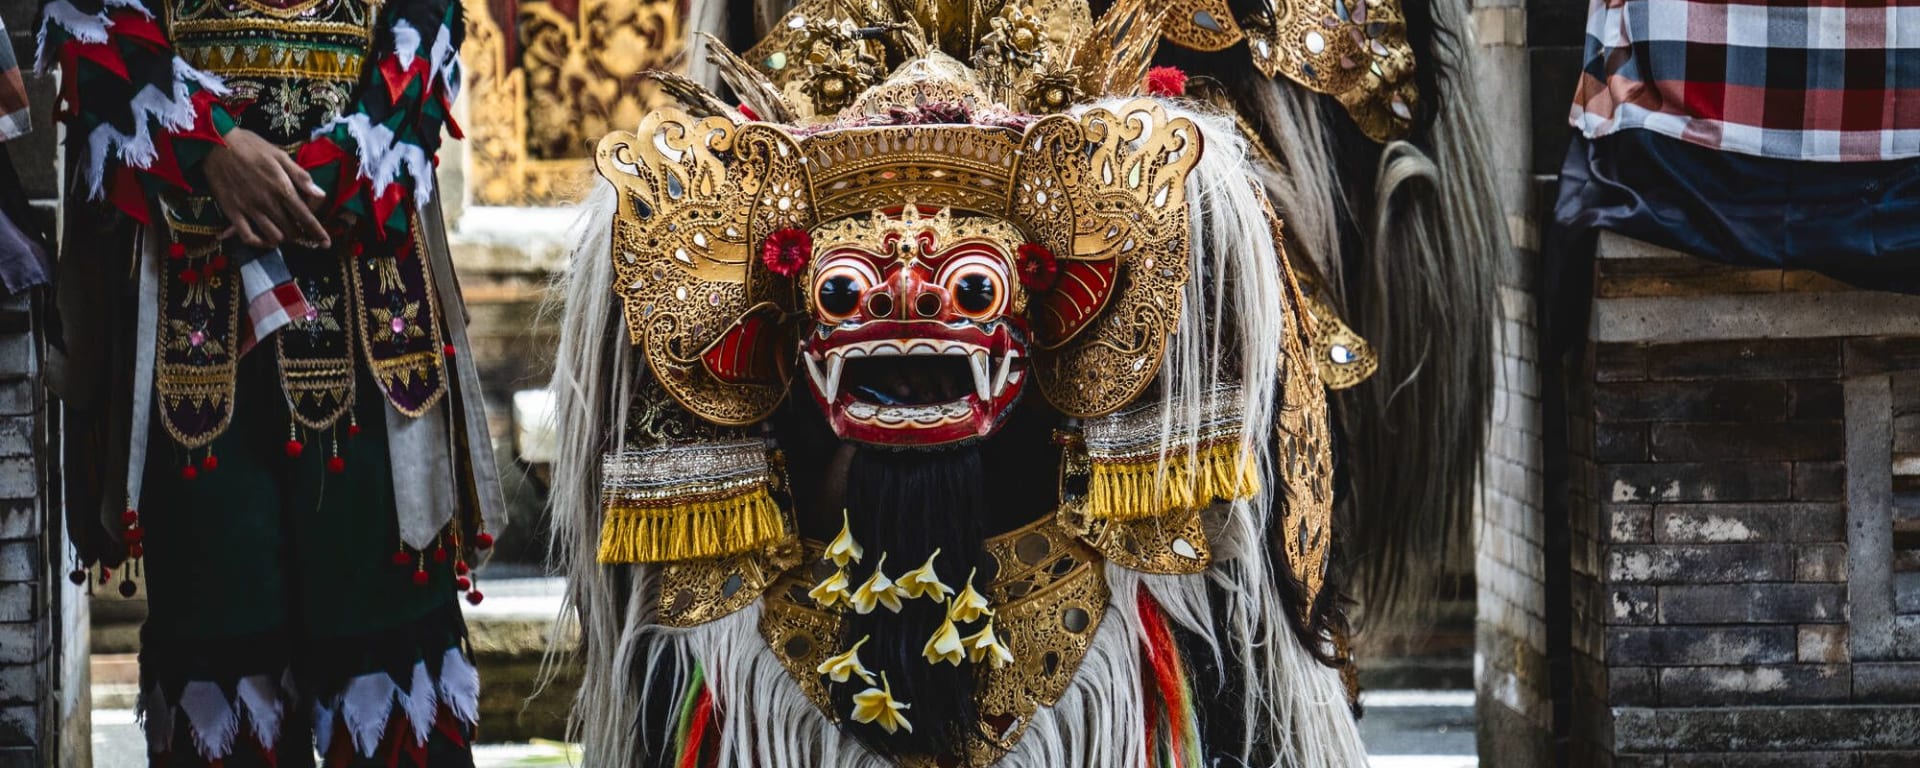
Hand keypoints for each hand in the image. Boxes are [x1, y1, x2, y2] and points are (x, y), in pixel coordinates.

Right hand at [202, 128, 329, 248]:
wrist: (215, 143)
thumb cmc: (250, 146)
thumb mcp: (280, 155)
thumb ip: (300, 177)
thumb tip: (321, 194)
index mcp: (282, 187)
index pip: (306, 217)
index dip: (318, 233)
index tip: (326, 243)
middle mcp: (267, 202)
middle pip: (291, 230)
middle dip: (300, 234)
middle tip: (300, 230)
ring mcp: (249, 209)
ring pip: (273, 236)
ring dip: (282, 238)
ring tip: (284, 232)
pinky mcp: (232, 212)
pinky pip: (248, 237)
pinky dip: (259, 242)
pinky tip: (264, 239)